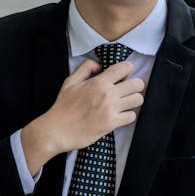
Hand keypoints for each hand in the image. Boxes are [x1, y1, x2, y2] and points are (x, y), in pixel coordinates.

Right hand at [21, 60, 143, 174]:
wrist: (57, 130)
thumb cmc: (62, 107)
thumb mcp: (70, 81)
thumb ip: (85, 68)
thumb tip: (99, 65)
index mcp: (98, 82)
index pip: (125, 68)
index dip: (126, 69)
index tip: (122, 75)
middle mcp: (108, 94)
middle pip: (137, 84)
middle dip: (134, 85)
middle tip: (126, 90)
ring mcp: (111, 109)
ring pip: (138, 99)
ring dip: (132, 100)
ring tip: (124, 103)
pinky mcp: (112, 124)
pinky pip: (131, 116)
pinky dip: (127, 116)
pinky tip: (119, 115)